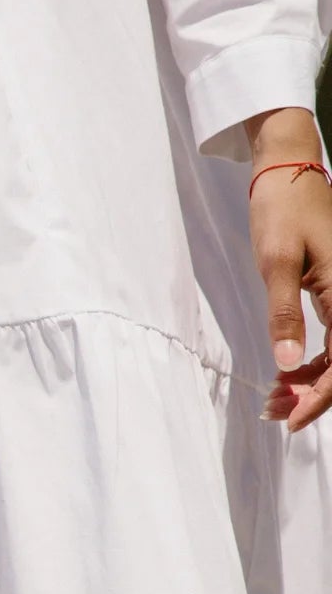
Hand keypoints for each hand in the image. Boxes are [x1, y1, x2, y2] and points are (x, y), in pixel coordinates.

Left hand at [246, 107, 331, 431]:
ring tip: (272, 399)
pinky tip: (285, 374)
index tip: (290, 419)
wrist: (288, 174)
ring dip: (309, 382)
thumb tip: (288, 362)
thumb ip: (284, 314)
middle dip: (312, 395)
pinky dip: (310, 362)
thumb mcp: (276, 263)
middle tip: (272, 413)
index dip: (321, 396)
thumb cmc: (283, 212)